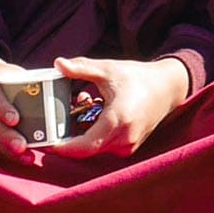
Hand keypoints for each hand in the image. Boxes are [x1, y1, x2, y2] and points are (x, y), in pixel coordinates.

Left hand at [49, 56, 190, 159]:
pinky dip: (94, 133)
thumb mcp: (108, 69)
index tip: (45, 142)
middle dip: (68, 136)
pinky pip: (104, 145)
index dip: (62, 148)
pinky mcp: (129, 147)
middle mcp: (124, 138)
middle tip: (54, 121)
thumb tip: (58, 63)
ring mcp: (128, 145)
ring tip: (83, 106)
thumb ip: (81, 68)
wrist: (168, 88)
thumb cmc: (139, 78)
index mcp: (117, 121)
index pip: (83, 147)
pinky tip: (95, 112)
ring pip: (94, 147)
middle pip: (85, 148)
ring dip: (82, 132)